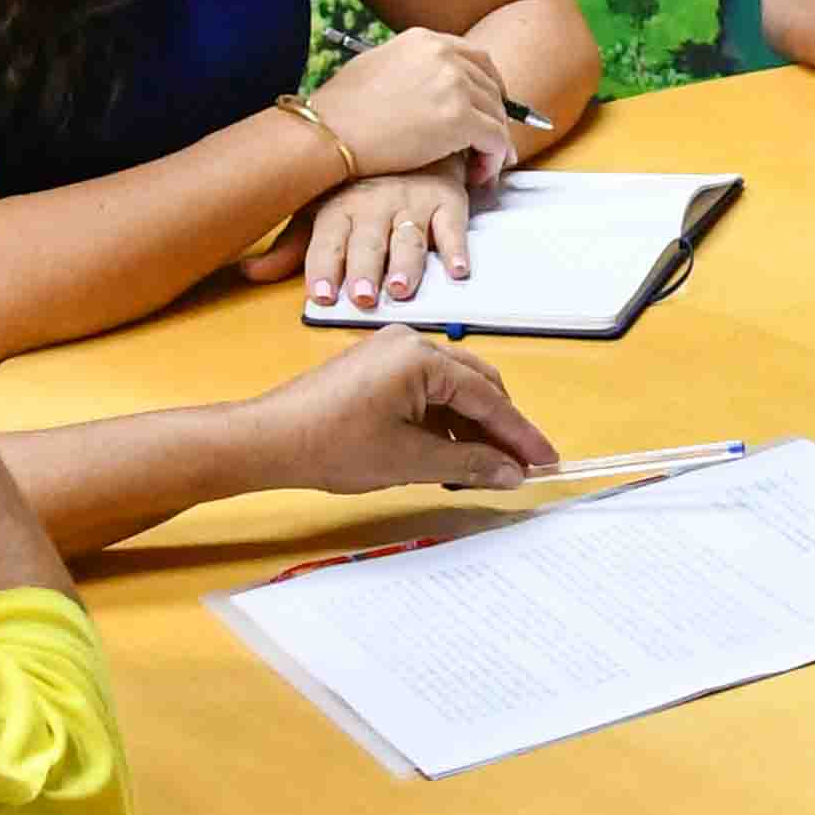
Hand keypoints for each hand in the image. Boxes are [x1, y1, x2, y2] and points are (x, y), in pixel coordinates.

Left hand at [242, 332, 556, 495]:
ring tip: (478, 470)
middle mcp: (410, 342)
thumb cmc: (331, 445)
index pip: (489, 398)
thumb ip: (469, 462)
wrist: (268, 439)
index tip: (546, 461)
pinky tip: (446, 453)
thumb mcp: (410, 461)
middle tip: (519, 466)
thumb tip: (511, 472)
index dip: (520, 435)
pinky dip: (443, 420)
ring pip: (453, 388)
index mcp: (421, 357)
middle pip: (477, 384)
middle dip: (500, 427)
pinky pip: (427, 389)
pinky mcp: (377, 366)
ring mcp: (391, 350)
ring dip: (470, 427)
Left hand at [246, 157, 483, 310]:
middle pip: (369, 242)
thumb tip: (249, 273)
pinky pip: (453, 226)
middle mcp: (374, 203)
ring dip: (407, 264)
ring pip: (409, 237)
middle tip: (363, 296)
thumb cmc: (360, 183)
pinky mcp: (447, 200)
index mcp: (338, 206)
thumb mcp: (320, 209)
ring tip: (402, 287)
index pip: (328, 241)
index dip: (324, 268)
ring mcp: (412, 201)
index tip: (321, 296)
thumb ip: (291, 246)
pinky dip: (457, 248)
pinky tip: (458, 269)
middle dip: (365, 269)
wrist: (411, 138)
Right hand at [306, 30, 523, 190]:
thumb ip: (414, 71)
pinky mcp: (459, 118)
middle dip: (495, 117)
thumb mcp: (378, 67)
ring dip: (493, 143)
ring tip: (480, 167)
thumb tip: (435, 93)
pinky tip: (479, 174)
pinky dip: (494, 160)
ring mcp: (454, 85)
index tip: (486, 112)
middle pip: (492, 86)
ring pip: (497, 115)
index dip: (488, 88)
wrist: (327, 132)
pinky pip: (496, 140)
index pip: (476, 59)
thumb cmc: (341, 110)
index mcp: (425, 40)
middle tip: (487, 145)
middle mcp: (445, 55)